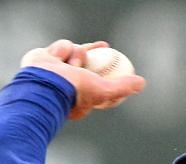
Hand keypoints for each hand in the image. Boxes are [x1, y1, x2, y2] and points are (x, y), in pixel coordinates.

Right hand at [19, 40, 145, 119]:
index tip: (113, 59)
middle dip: (91, 56)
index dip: (105, 68)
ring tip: (69, 65)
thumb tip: (141, 83)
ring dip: (75, 56)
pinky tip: (57, 57)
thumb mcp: (103, 90)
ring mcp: (54, 70)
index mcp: (78, 93)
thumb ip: (122, 88)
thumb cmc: (74, 91)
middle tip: (104, 46)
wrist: (44, 83)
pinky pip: (60, 47)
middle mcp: (66, 82)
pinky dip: (61, 50)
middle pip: (84, 62)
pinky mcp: (43, 58)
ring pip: (73, 51)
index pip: (95, 77)